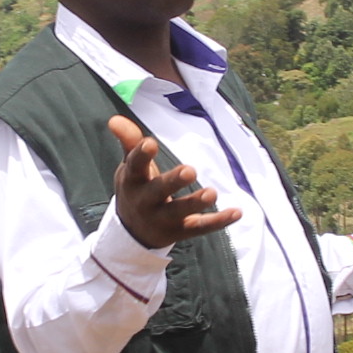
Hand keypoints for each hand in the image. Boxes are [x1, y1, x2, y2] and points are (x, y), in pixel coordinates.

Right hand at [108, 114, 241, 249]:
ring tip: (213, 193)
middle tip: (190, 170)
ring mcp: (164, 219)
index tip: (150, 143)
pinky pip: (201, 227)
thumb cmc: (136, 189)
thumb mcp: (129, 167)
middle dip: (173, 182)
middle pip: (160, 191)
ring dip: (196, 203)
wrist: (133, 233)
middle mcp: (146, 202)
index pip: (135, 167)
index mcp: (133, 181)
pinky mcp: (181, 231)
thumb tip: (114, 119)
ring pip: (181, 211)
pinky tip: (237, 212)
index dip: (142, 155)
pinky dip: (219, 221)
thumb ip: (129, 142)